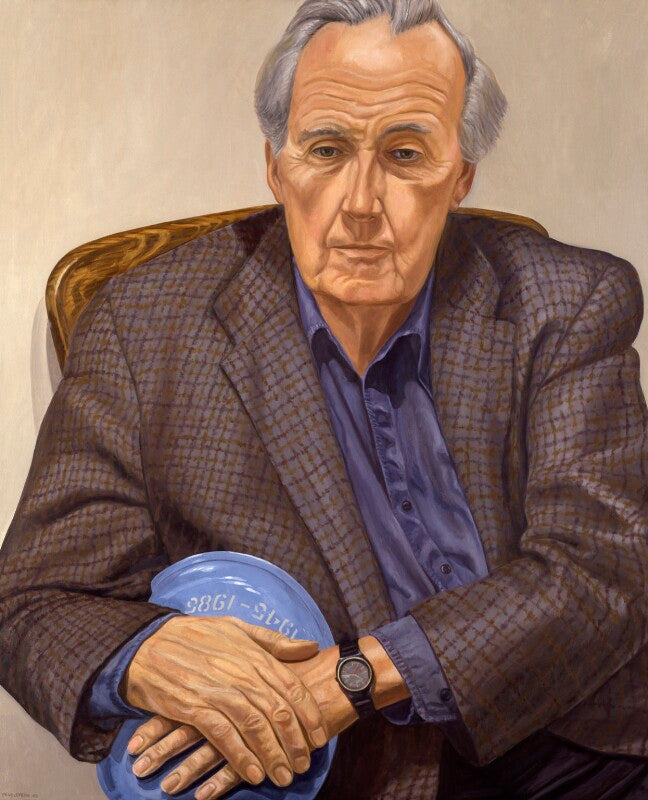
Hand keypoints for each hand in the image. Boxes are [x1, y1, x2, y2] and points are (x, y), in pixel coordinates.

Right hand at [127, 643, 359, 798]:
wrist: (145, 643)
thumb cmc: (194, 635)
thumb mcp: (235, 627)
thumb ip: (273, 640)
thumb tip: (311, 647)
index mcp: (251, 652)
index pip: (290, 685)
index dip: (309, 713)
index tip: (320, 736)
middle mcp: (238, 670)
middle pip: (276, 709)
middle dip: (295, 741)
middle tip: (305, 763)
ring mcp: (215, 688)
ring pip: (254, 725)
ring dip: (272, 754)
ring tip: (284, 776)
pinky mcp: (192, 706)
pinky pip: (222, 735)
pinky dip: (240, 757)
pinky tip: (253, 774)